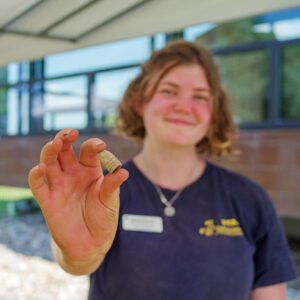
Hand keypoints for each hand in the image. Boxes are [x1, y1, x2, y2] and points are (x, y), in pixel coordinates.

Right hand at [28, 128, 128, 264]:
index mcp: (90, 170)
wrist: (92, 245)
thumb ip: (112, 186)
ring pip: (49, 162)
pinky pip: (38, 186)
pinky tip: (40, 169)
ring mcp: (59, 186)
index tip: (101, 146)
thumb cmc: (103, 219)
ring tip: (55, 144)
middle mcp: (73, 174)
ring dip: (49, 151)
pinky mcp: (48, 201)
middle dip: (65, 139)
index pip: (88, 151)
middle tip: (70, 133)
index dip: (93, 145)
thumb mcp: (111, 202)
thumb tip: (123, 171)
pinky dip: (36, 176)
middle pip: (64, 150)